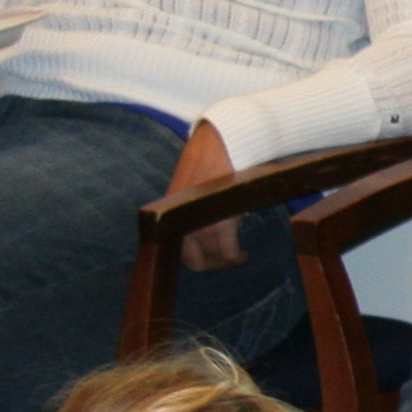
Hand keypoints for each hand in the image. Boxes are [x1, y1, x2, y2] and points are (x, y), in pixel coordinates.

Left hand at [162, 122, 245, 269]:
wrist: (218, 147)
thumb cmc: (202, 166)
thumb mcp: (185, 195)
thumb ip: (186, 217)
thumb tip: (197, 237)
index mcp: (169, 219)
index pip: (177, 254)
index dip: (196, 260)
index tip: (209, 258)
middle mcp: (181, 226)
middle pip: (196, 263)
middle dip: (212, 264)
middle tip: (224, 258)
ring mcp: (201, 227)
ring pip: (216, 259)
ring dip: (227, 260)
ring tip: (237, 255)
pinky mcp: (221, 224)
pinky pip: (229, 253)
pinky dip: (237, 257)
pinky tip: (243, 254)